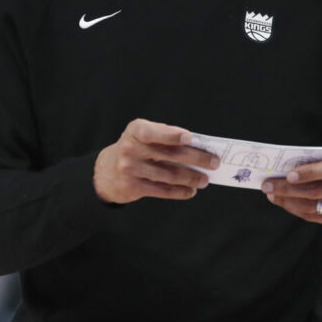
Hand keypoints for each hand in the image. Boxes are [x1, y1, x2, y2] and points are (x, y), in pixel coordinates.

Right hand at [93, 118, 219, 203]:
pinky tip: (191, 191)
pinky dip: (180, 191)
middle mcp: (130, 148)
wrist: (107, 171)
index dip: (171, 135)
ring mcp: (130, 168)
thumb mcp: (143, 135)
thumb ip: (165, 137)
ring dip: (191, 178)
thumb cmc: (136, 148)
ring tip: (204, 180)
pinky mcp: (132, 186)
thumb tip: (198, 147)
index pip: (154, 132)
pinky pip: (162, 190)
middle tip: (214, 163)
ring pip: (169, 175)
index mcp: (136, 130)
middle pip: (170, 155)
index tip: (190, 138)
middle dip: (196, 159)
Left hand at [262, 153, 321, 231]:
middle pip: (317, 190)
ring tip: (272, 194)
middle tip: (268, 184)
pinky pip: (314, 217)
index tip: (288, 174)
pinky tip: (284, 202)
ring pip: (312, 206)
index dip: (310, 172)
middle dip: (288, 188)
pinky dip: (296, 209)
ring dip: (288, 200)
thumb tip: (287, 168)